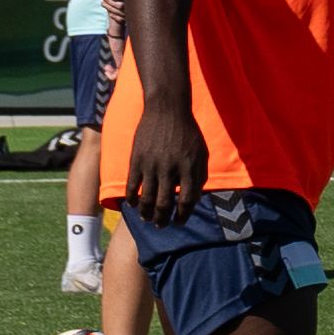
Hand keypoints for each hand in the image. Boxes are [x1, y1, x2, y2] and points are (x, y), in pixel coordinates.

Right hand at [118, 93, 206, 230]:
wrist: (167, 109)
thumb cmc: (187, 132)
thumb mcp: (201, 152)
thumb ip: (199, 175)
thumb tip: (193, 198)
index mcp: (189, 168)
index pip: (186, 201)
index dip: (183, 215)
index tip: (179, 222)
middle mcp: (170, 169)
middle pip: (164, 204)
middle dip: (163, 219)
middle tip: (161, 225)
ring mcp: (151, 165)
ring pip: (146, 199)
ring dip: (146, 213)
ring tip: (147, 219)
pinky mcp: (137, 160)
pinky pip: (131, 186)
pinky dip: (132, 199)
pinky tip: (133, 205)